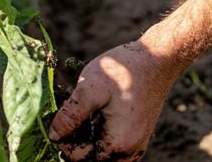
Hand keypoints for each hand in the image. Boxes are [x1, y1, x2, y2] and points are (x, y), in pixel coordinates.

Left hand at [48, 41, 183, 160]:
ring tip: (81, 106)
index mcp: (117, 145)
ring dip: (86, 134)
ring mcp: (135, 144)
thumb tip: (54, 135)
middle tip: (68, 110)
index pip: (78, 158)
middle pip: (91, 157)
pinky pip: (112, 142)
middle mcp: (129, 152)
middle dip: (75, 137)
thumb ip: (70, 116)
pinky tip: (94, 107)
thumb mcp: (89, 89)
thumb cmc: (124, 72)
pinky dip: (98, 129)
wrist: (157, 59)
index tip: (56, 117)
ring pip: (101, 150)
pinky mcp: (137, 134)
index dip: (63, 139)